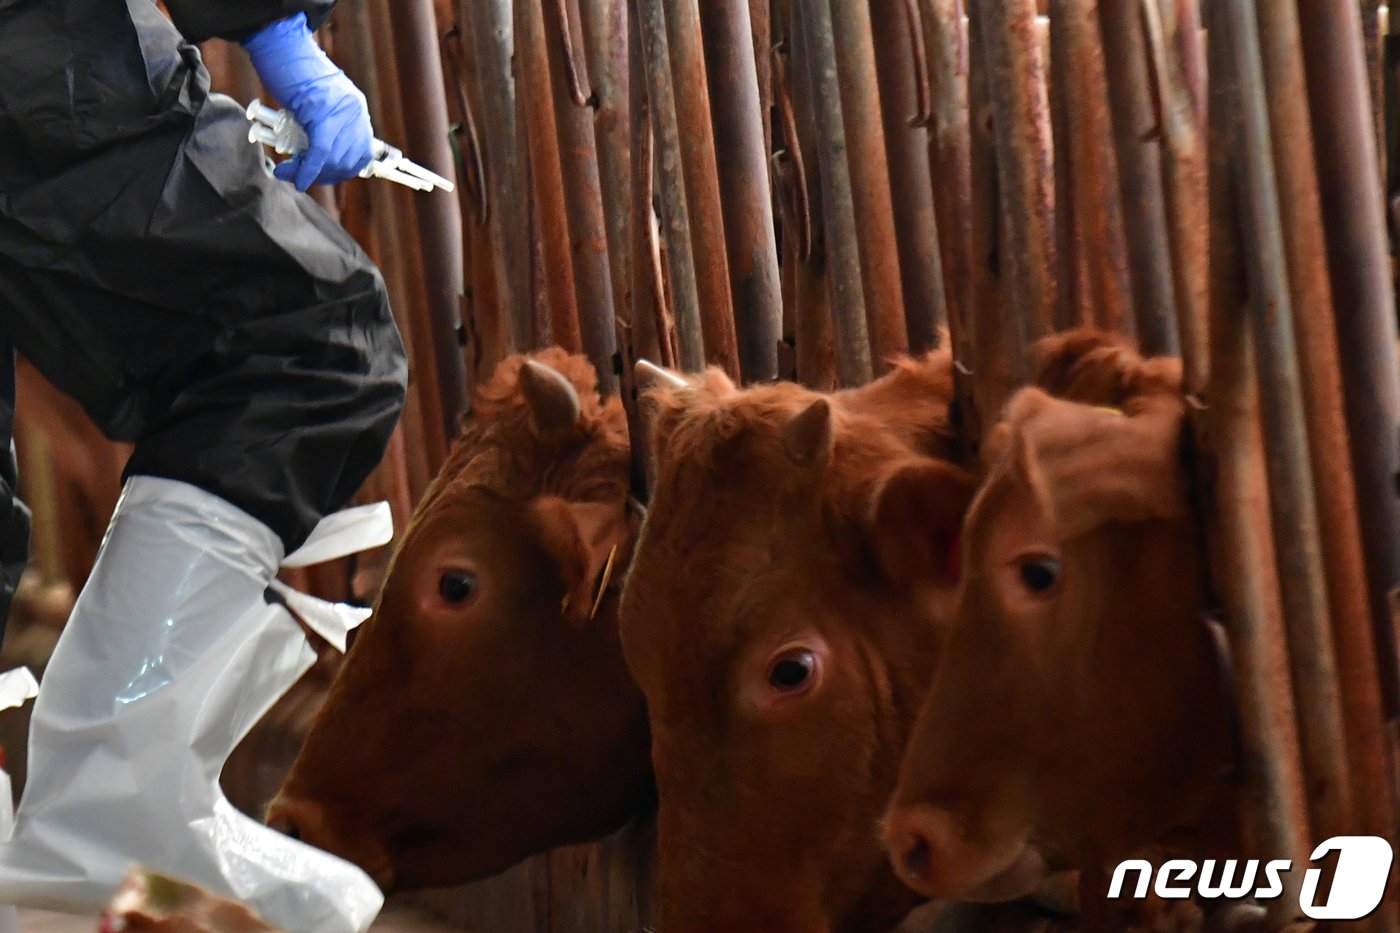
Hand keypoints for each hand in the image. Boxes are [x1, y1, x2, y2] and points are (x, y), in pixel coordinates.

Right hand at [241, 13, 373, 190]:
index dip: (339, 172)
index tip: (319, 176)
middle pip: (347, 162)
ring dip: (310, 174)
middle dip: (322, 176)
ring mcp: (340, 111)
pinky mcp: (322, 112)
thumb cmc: (291, 73)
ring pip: (333, 160)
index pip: (360, 156)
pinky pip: (320, 151)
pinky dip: (307, 169)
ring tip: (288, 172)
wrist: (280, 46)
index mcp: (356, 110)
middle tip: (297, 175)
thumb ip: (326, 128)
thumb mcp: (318, 103)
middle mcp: (354, 111)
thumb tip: (320, 162)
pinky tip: (296, 176)